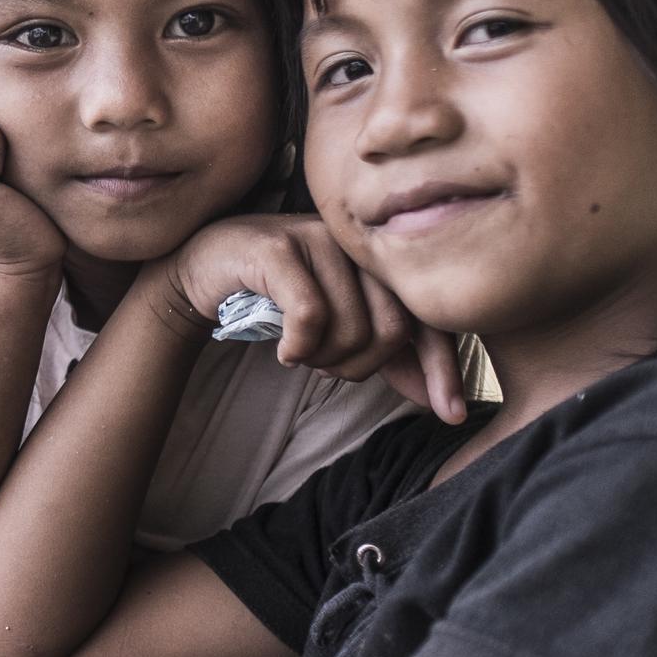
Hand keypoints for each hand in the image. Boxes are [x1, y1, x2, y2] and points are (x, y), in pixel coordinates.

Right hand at [159, 215, 467, 423]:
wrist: (204, 269)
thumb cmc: (275, 297)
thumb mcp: (338, 329)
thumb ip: (386, 356)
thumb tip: (437, 401)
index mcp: (378, 259)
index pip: (426, 317)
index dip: (442, 367)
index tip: (452, 415)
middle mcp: (356, 244)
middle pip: (390, 330)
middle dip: (359, 368)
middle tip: (325, 368)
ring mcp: (318, 241)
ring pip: (351, 328)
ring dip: (322, 360)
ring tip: (300, 355)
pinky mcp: (279, 248)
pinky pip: (311, 316)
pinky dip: (299, 348)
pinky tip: (284, 352)